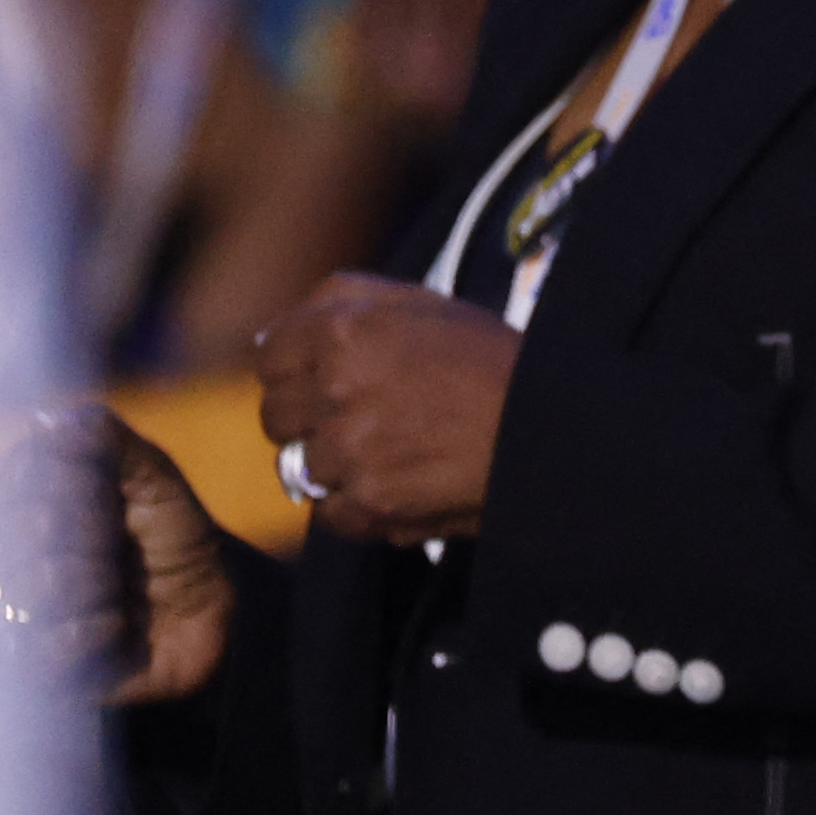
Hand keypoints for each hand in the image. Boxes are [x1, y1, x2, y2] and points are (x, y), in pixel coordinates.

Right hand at [0, 406, 234, 704]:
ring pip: (24, 589)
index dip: (49, 479)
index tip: (96, 481)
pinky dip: (87, 631)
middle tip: (112, 535)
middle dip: (78, 530)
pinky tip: (115, 625)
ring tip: (119, 585)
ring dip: (87, 579)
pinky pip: (37, 650)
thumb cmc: (174, 538)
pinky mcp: (38, 669)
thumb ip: (109, 443)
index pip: (8, 486)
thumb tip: (53, 418)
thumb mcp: (156, 480)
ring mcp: (23, 615)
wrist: (211, 608)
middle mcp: (17, 561)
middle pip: (10, 537)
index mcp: (36, 510)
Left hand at [254, 272, 518, 543]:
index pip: (270, 358)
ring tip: (390, 451)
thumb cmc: (489, 359)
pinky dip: (357, 505)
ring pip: (298, 467)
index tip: (330, 379)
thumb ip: (339, 301)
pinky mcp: (367, 502)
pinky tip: (400, 482)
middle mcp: (337, 388)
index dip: (299, 369)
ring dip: (335, 464)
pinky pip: (329, 513)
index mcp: (345, 330)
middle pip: (276, 416)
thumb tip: (267, 335)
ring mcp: (349, 450)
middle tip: (364, 416)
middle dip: (311, 418)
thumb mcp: (421, 304)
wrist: (548, 425)